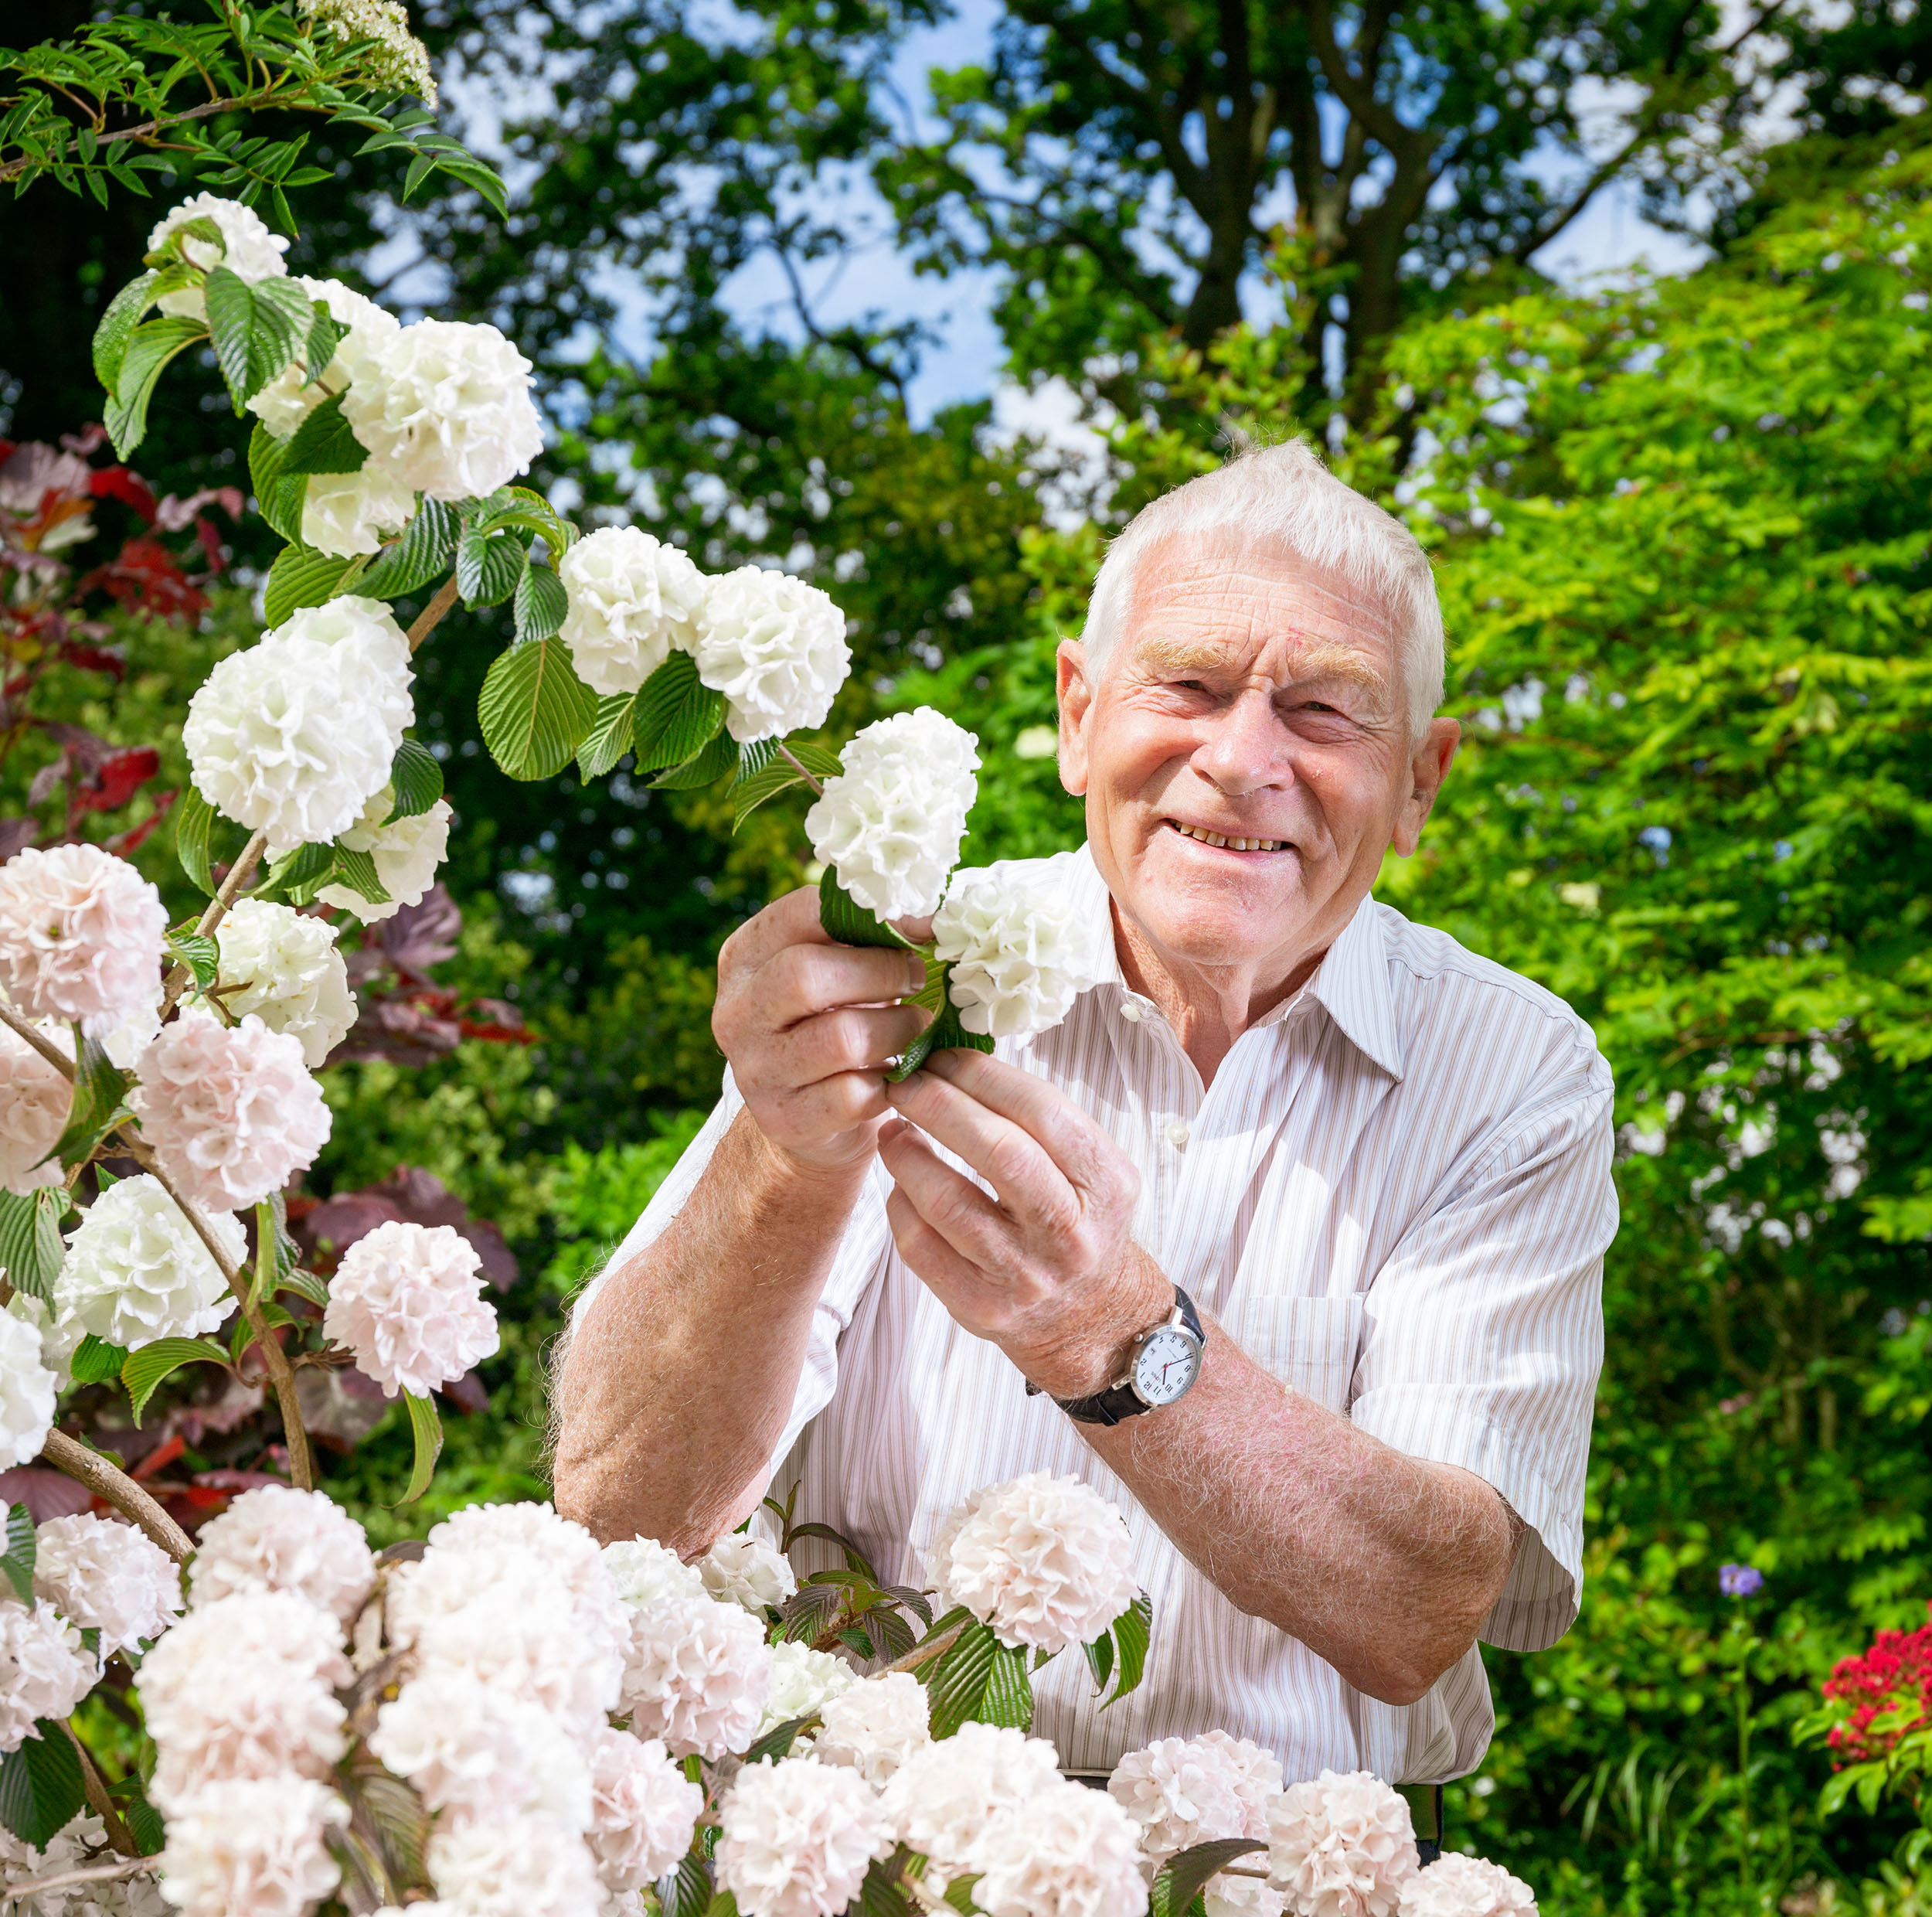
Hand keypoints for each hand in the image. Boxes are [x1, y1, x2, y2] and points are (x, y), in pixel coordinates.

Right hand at [713, 888, 931, 1174]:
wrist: (811, 1116)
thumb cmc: (832, 1021)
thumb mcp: (835, 971)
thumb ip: (865, 939)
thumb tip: (930, 919)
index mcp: (744, 957)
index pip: (801, 912)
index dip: (871, 913)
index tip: (920, 925)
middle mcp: (737, 1012)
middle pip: (805, 974)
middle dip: (881, 971)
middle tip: (918, 977)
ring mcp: (755, 1070)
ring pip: (841, 1038)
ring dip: (897, 1028)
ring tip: (916, 1026)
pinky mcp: (785, 1118)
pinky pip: (854, 1094)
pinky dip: (889, 1081)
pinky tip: (897, 1072)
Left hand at [879, 1049, 1170, 1395]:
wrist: (1091, 1318)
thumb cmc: (1077, 1219)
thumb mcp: (1090, 1169)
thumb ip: (1039, 1121)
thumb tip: (955, 1061)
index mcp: (1107, 1184)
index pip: (1042, 1111)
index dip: (982, 1074)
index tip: (941, 1055)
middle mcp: (1071, 1233)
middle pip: (997, 1151)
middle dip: (939, 1104)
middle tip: (904, 1081)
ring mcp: (1026, 1276)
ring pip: (948, 1202)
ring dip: (907, 1154)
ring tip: (892, 1130)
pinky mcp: (983, 1308)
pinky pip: (921, 1248)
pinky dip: (900, 1205)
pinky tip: (901, 1184)